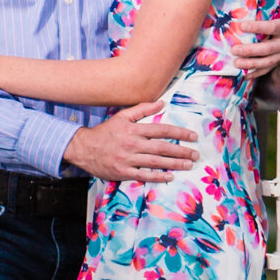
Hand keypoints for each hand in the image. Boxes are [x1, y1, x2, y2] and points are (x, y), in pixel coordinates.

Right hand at [62, 102, 197, 182]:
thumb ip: (142, 109)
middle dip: (182, 151)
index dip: (179, 133)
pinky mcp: (123, 172)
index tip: (193, 136)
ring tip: (189, 164)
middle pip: (162, 147)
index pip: (162, 130)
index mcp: (134, 129)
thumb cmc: (105, 132)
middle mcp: (133, 144)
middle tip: (196, 154)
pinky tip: (170, 176)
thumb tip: (161, 103)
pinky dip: (158, 176)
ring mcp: (128, 159)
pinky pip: (144, 175)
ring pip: (156, 161)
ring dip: (175, 163)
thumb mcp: (122, 116)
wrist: (84, 148)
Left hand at [231, 0, 279, 75]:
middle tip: (234, 49)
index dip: (258, 27)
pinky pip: (269, 69)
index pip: (273, 27)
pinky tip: (244, 75)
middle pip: (268, 49)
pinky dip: (257, 73)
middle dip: (251, 50)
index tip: (243, 26)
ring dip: (251, 64)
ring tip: (236, 63)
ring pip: (267, 61)